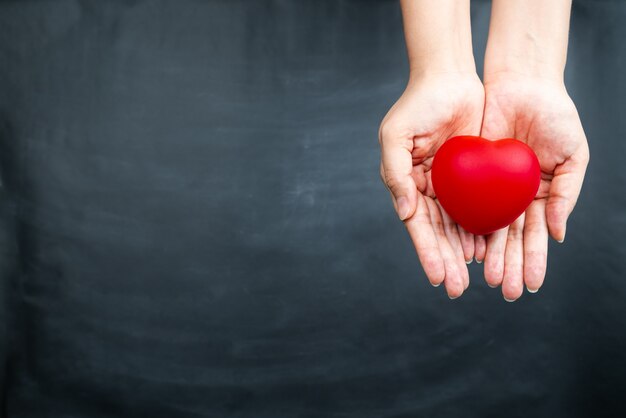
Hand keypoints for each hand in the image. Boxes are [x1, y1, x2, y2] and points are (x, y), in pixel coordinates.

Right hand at [379, 73, 485, 297]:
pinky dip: (480, 228)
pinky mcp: (471, 176)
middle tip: (456, 290)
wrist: (449, 78)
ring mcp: (449, 185)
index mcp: (405, 183)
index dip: (426, 252)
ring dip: (463, 252)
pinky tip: (487, 249)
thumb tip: (404, 212)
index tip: (437, 277)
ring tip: (472, 279)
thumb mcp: (395, 136)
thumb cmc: (417, 104)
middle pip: (437, 233)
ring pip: (457, 226)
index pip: (417, 225)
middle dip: (446, 261)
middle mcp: (426, 189)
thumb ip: (395, 173)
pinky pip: (476, 207)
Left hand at [480, 73, 588, 299]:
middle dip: (509, 266)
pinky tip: (467, 249)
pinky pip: (467, 204)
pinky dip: (467, 227)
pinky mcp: (470, 174)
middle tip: (506, 292)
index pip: (536, 236)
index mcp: (541, 196)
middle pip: (510, 238)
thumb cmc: (555, 116)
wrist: (522, 85)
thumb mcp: (573, 156)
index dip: (534, 261)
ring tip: (486, 280)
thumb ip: (567, 195)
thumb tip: (558, 235)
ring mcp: (492, 188)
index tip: (531, 286)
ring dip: (487, 255)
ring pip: (487, 227)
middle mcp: (514, 197)